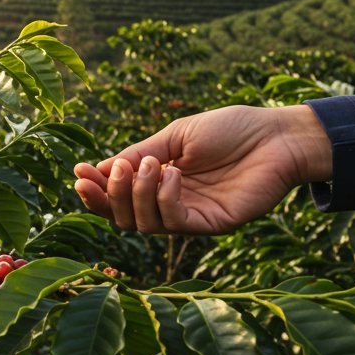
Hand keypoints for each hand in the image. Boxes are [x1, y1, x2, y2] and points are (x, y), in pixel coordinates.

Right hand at [73, 105, 331, 234]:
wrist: (277, 135)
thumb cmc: (231, 129)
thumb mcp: (174, 137)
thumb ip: (138, 154)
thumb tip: (96, 169)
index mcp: (159, 183)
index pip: (117, 199)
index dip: (95, 191)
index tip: (78, 173)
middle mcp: (171, 204)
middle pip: (123, 218)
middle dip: (108, 196)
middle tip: (110, 171)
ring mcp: (191, 216)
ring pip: (143, 224)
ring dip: (136, 194)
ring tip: (149, 165)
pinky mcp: (212, 224)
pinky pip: (175, 223)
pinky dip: (164, 200)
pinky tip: (173, 176)